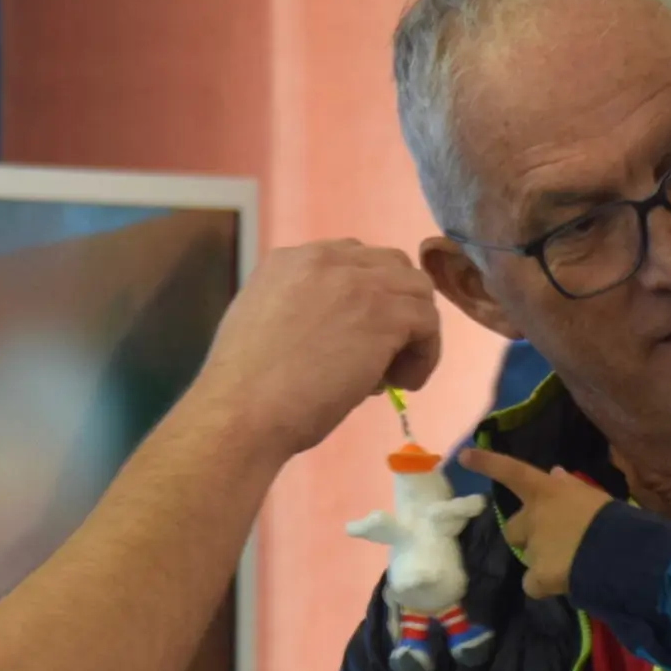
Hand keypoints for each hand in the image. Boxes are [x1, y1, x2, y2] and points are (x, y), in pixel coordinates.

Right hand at [199, 239, 443, 459]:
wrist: (242, 411)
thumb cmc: (244, 390)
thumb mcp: (265, 326)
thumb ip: (300, 313)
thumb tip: (342, 335)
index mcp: (289, 260)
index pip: (351, 258)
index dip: (366, 297)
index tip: (360, 336)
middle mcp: (325, 259)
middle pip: (391, 265)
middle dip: (397, 305)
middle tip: (384, 353)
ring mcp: (357, 283)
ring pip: (417, 290)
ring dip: (414, 331)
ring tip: (394, 373)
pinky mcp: (383, 314)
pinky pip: (428, 322)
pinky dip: (425, 354)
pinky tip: (405, 383)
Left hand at [456, 450, 611, 597]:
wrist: (620, 553)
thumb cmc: (611, 519)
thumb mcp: (592, 496)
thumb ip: (570, 487)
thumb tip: (555, 474)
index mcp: (547, 492)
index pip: (513, 471)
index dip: (488, 463)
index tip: (464, 456)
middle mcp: (533, 517)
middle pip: (513, 528)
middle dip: (526, 535)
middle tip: (553, 541)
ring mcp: (533, 548)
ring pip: (528, 556)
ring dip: (541, 560)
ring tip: (570, 563)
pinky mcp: (538, 576)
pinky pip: (532, 584)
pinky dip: (543, 586)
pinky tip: (563, 583)